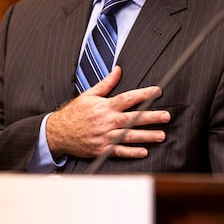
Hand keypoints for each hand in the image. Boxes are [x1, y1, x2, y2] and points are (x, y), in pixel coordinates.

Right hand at [46, 66, 170, 158]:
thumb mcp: (89, 95)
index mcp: (105, 106)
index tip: (157, 92)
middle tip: (166, 116)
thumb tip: (118, 70)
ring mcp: (104, 136)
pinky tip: (143, 152)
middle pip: (133, 118)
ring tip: (161, 135)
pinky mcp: (101, 149)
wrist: (58, 132)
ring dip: (146, 136)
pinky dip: (131, 152)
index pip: (128, 98)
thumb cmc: (74, 113)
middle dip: (151, 117)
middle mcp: (106, 121)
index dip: (144, 95)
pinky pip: (118, 151)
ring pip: (129, 136)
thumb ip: (106, 83)